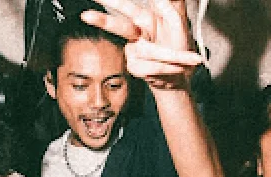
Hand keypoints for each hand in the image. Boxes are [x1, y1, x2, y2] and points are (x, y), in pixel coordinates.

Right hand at [83, 0, 203, 90]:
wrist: (181, 76)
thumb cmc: (179, 47)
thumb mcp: (180, 25)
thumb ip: (171, 7)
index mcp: (145, 19)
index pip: (127, 7)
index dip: (112, 2)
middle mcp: (136, 34)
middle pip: (118, 26)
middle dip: (102, 20)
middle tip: (86, 16)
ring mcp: (133, 51)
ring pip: (147, 52)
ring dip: (170, 56)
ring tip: (185, 60)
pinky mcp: (134, 67)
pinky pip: (150, 66)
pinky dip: (167, 67)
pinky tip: (176, 67)